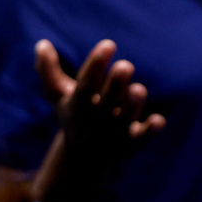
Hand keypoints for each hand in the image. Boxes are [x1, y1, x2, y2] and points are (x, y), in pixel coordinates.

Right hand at [36, 39, 165, 158]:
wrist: (84, 158)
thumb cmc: (74, 115)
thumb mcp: (58, 95)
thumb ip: (48, 70)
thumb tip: (42, 43)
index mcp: (78, 104)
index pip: (86, 84)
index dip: (96, 65)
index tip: (109, 44)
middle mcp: (97, 119)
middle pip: (106, 102)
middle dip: (115, 85)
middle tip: (126, 65)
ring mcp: (114, 132)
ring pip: (124, 119)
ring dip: (131, 106)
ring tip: (139, 89)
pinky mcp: (132, 143)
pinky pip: (142, 138)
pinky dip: (150, 131)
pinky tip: (159, 120)